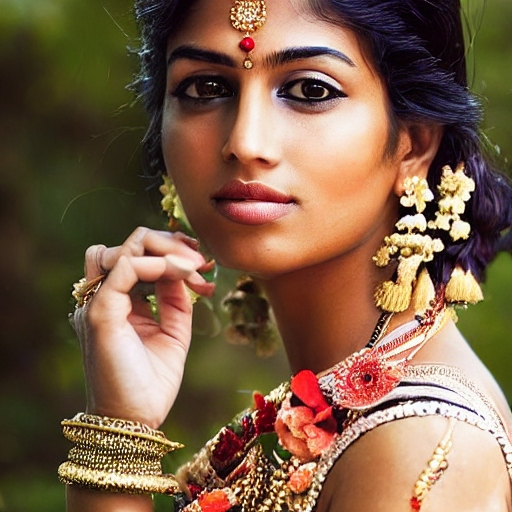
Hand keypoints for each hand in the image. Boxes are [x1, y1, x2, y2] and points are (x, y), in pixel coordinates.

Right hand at [73, 227, 214, 428]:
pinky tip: (183, 273)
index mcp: (118, 303)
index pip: (137, 258)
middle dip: (169, 243)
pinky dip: (158, 264)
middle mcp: (104, 299)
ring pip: (122, 249)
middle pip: (128, 245)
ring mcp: (98, 304)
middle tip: (198, 260)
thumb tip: (184, 267)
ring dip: (163, 249)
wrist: (136, 419)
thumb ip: (175, 297)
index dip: (171, 253)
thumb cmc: (152, 381)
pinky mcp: (100, 313)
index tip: (202, 266)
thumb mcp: (174, 331)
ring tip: (192, 265)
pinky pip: (127, 268)